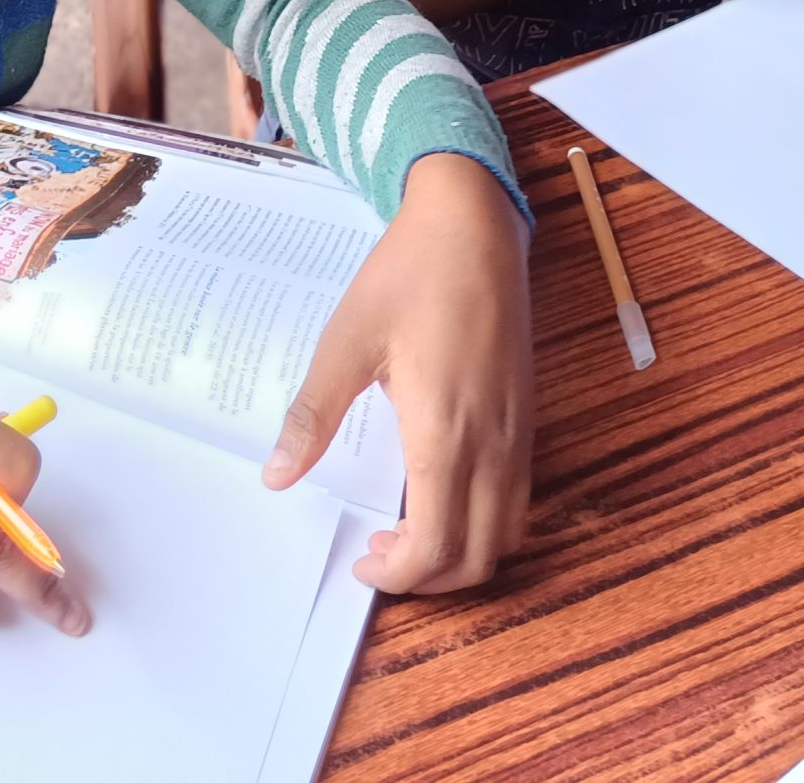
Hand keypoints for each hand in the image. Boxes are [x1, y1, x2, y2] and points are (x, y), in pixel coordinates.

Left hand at [264, 153, 532, 593]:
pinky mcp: (526, 416)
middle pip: (478, 557)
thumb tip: (277, 474)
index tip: (361, 562)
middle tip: (378, 556)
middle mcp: (494, 444)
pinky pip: (518, 499)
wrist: (473, 224)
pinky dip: (484, 523)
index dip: (399, 574)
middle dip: (428, 578)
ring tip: (406, 531)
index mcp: (445, 431)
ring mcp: (519, 432)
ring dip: (461, 554)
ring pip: (507, 534)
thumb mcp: (347, 340)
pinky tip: (439, 491)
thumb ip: (314, 414)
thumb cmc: (409, 274)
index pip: (436, 544)